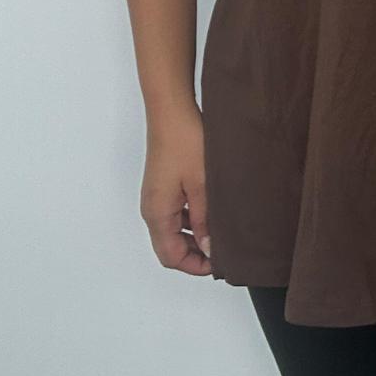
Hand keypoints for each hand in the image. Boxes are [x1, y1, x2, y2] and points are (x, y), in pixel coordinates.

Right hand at [140, 104, 213, 275]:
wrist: (172, 110)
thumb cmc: (184, 141)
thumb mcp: (202, 185)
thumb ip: (205, 220)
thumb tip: (210, 249)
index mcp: (157, 213)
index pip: (170, 256)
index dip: (194, 265)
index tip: (218, 264)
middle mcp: (152, 208)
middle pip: (170, 246)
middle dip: (195, 253)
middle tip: (223, 250)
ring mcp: (156, 195)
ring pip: (173, 229)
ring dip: (195, 235)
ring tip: (221, 230)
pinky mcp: (163, 184)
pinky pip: (175, 212)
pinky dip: (192, 218)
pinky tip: (212, 210)